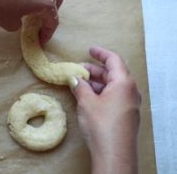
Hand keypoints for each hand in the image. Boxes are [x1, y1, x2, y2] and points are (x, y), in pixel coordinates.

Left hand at [0, 0, 62, 43]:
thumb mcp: (9, 24)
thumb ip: (19, 25)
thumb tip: (18, 20)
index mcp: (46, 2)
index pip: (53, 20)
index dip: (47, 33)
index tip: (41, 41)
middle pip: (56, 0)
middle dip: (51, 12)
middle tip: (41, 22)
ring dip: (41, 0)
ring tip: (29, 9)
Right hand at [70, 46, 140, 173]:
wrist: (114, 153)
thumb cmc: (101, 125)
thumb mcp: (86, 102)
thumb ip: (80, 86)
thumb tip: (74, 78)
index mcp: (124, 83)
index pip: (114, 60)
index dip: (100, 53)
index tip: (89, 50)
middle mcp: (130, 91)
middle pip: (112, 73)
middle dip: (94, 70)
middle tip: (78, 70)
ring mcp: (129, 104)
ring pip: (112, 86)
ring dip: (96, 83)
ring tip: (79, 84)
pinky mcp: (125, 115)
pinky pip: (113, 97)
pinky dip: (100, 93)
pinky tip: (87, 97)